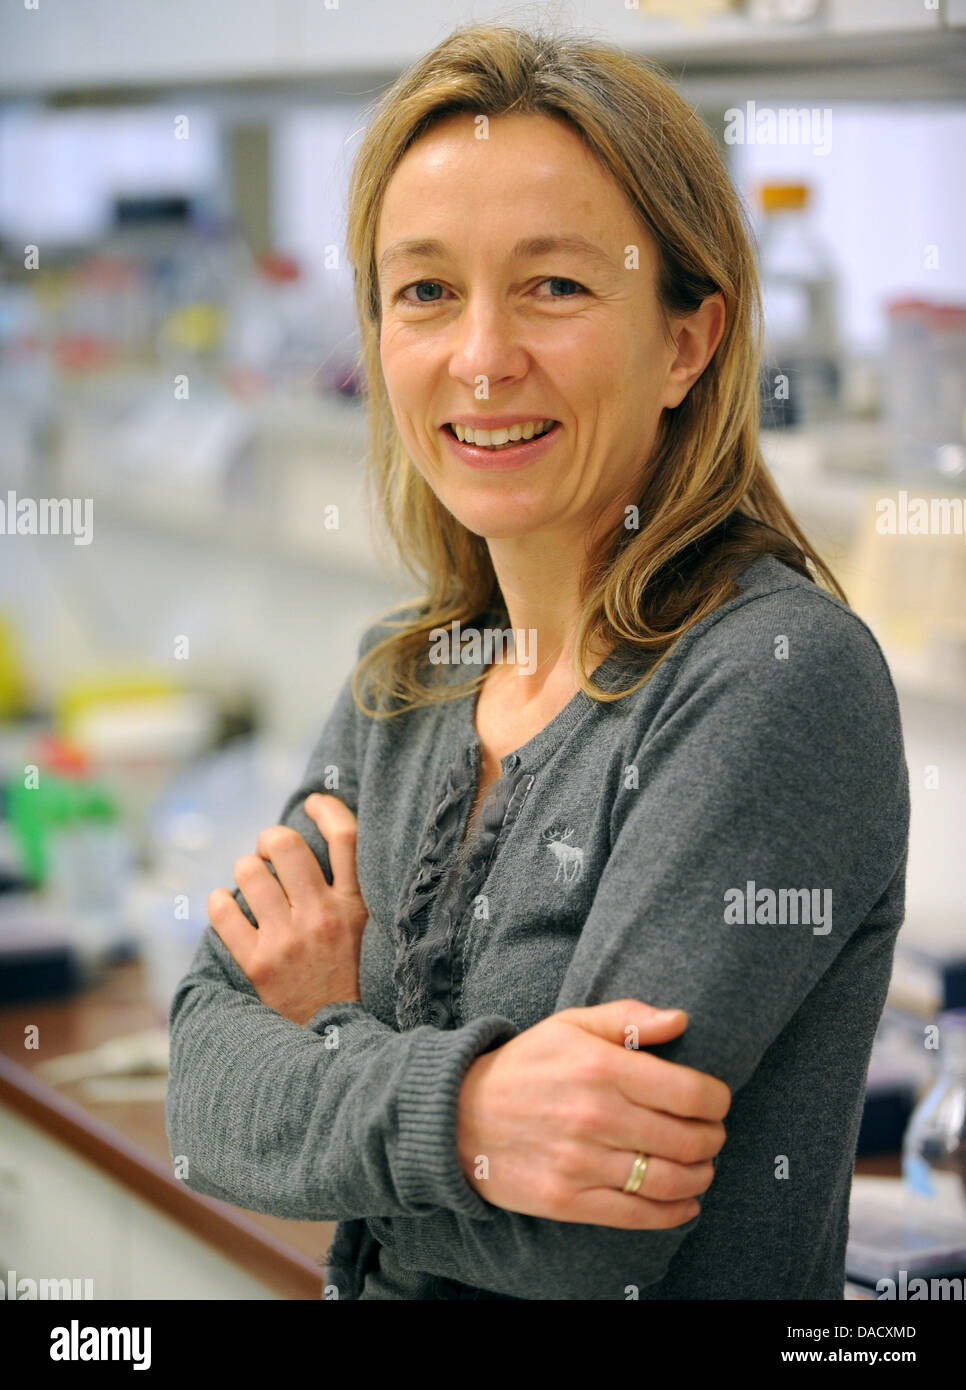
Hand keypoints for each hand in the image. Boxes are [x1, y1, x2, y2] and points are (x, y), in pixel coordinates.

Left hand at [208, 794, 367, 1025]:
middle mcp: (322, 916)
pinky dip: (219, 903)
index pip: (347, 838)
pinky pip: (222, 910)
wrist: (332, 1038)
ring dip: (245, 871)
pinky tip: (227, 907)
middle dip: (269, 839)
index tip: (313, 803)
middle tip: (268, 853)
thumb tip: (309, 842)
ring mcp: (287, 939)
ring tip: (251, 885)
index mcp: (355, 906)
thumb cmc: (344, 978)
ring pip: (249, 871)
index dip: (327, 808)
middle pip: (285, 843)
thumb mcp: (363, 930)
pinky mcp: (256, 963)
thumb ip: (345, 890)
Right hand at [456, 999, 729, 1228]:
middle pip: (689, 1140)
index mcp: (602, 1068)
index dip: (717, 1100)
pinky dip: (674, 1213)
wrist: (459, 1114)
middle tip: (712, 1134)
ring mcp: (581, 1163)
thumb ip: (628, 1018)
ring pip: (670, 1181)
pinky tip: (686, 1202)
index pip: (690, 1093)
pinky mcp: (567, 1201)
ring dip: (701, 1176)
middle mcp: (596, 1116)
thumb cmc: (525, 1065)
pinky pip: (638, 1215)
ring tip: (702, 1167)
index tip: (717, 1101)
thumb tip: (683, 1020)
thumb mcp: (571, 1025)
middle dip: (713, 1138)